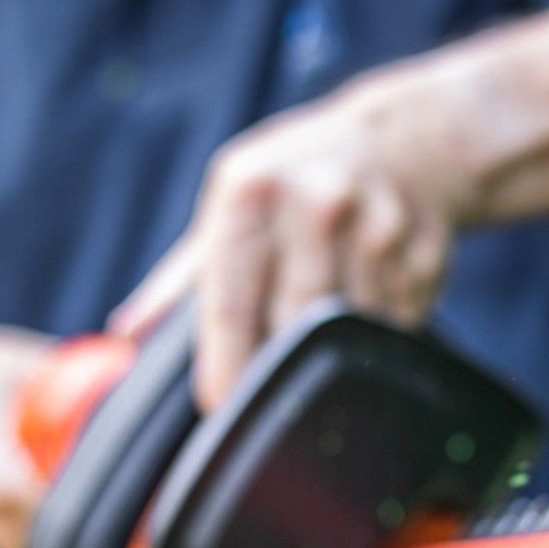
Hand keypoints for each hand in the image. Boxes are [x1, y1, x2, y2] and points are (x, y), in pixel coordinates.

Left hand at [111, 59, 503, 409]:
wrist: (408, 141)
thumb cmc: (299, 182)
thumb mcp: (234, 203)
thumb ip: (183, 277)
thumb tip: (125, 338)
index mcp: (251, 192)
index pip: (232, 298)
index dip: (225, 362)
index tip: (220, 406)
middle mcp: (316, 203)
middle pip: (296, 322)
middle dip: (280, 372)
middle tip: (271, 404)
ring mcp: (377, 226)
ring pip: (351, 331)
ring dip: (337, 353)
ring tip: (329, 339)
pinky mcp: (423, 252)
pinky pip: (397, 324)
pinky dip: (378, 334)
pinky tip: (372, 308)